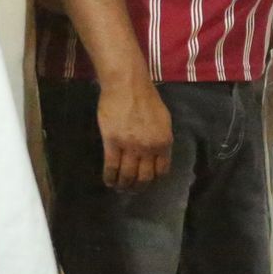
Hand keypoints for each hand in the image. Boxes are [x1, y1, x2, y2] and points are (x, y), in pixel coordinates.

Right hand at [97, 76, 172, 190]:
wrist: (126, 84)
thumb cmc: (145, 97)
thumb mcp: (163, 119)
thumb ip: (161, 137)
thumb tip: (158, 152)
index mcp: (164, 142)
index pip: (161, 170)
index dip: (153, 178)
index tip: (147, 180)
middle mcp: (149, 148)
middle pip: (145, 177)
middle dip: (138, 187)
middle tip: (132, 189)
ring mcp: (130, 147)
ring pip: (128, 175)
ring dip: (123, 185)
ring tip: (120, 188)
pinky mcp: (112, 143)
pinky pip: (111, 167)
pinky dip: (110, 177)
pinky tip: (108, 181)